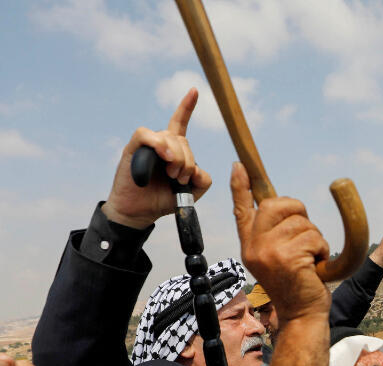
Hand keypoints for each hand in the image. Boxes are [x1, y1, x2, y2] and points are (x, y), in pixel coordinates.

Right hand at [104, 88, 212, 228]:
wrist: (139, 212)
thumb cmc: (163, 199)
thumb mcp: (191, 193)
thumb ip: (202, 180)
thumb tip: (196, 169)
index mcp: (174, 150)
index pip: (180, 123)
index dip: (186, 107)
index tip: (195, 90)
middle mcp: (161, 144)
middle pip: (183, 140)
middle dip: (188, 161)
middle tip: (180, 178)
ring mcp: (147, 145)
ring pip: (169, 138)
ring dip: (178, 158)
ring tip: (173, 175)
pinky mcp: (133, 148)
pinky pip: (146, 135)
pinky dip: (158, 144)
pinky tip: (164, 156)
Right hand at [231, 162, 330, 323]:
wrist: (302, 315)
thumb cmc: (297, 284)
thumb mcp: (279, 257)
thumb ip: (276, 234)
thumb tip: (283, 206)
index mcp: (250, 245)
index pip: (242, 210)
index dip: (240, 187)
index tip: (238, 166)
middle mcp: (254, 247)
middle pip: (276, 205)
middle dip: (298, 211)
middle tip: (306, 235)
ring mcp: (268, 252)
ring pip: (301, 223)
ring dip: (315, 238)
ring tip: (311, 260)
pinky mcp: (287, 258)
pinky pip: (313, 237)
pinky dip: (322, 249)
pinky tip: (316, 267)